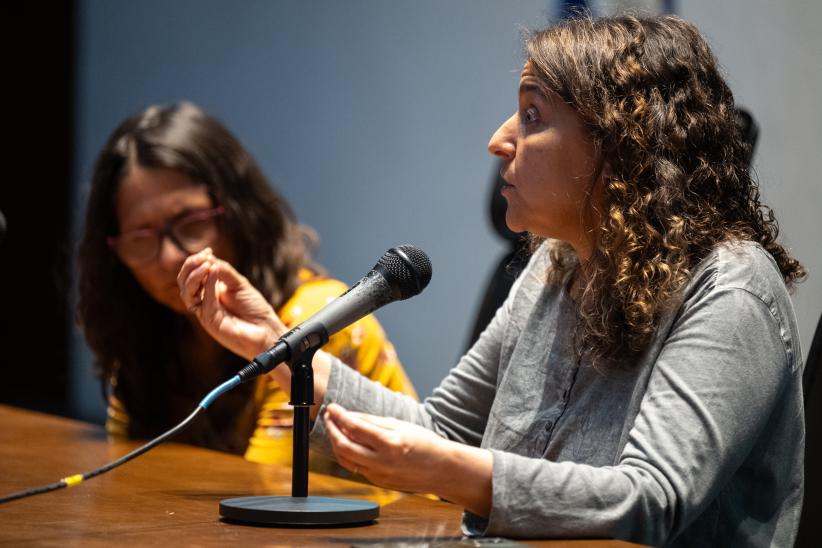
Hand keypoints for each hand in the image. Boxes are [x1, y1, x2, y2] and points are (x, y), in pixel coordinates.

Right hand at [177, 248, 286, 360]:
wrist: (266, 330)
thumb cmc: (254, 308)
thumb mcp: (239, 284)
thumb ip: (225, 271)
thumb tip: (209, 258)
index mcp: (209, 292)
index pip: (192, 275)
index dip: (196, 262)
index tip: (207, 251)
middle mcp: (204, 302)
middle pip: (184, 283)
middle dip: (190, 267)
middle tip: (203, 257)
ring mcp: (206, 312)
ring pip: (187, 293)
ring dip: (195, 276)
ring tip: (208, 264)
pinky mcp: (210, 322)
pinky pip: (204, 302)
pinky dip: (208, 285)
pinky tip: (214, 273)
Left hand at [323, 403, 451, 492]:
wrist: (441, 469)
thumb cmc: (424, 443)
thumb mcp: (399, 425)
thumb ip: (372, 422)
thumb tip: (349, 416)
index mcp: (390, 443)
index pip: (355, 427)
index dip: (339, 416)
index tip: (332, 408)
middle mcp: (382, 462)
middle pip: (344, 446)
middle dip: (332, 430)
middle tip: (329, 417)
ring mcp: (379, 476)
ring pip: (346, 460)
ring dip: (337, 443)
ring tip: (335, 429)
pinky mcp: (378, 483)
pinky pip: (357, 468)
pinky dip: (349, 455)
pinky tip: (349, 443)